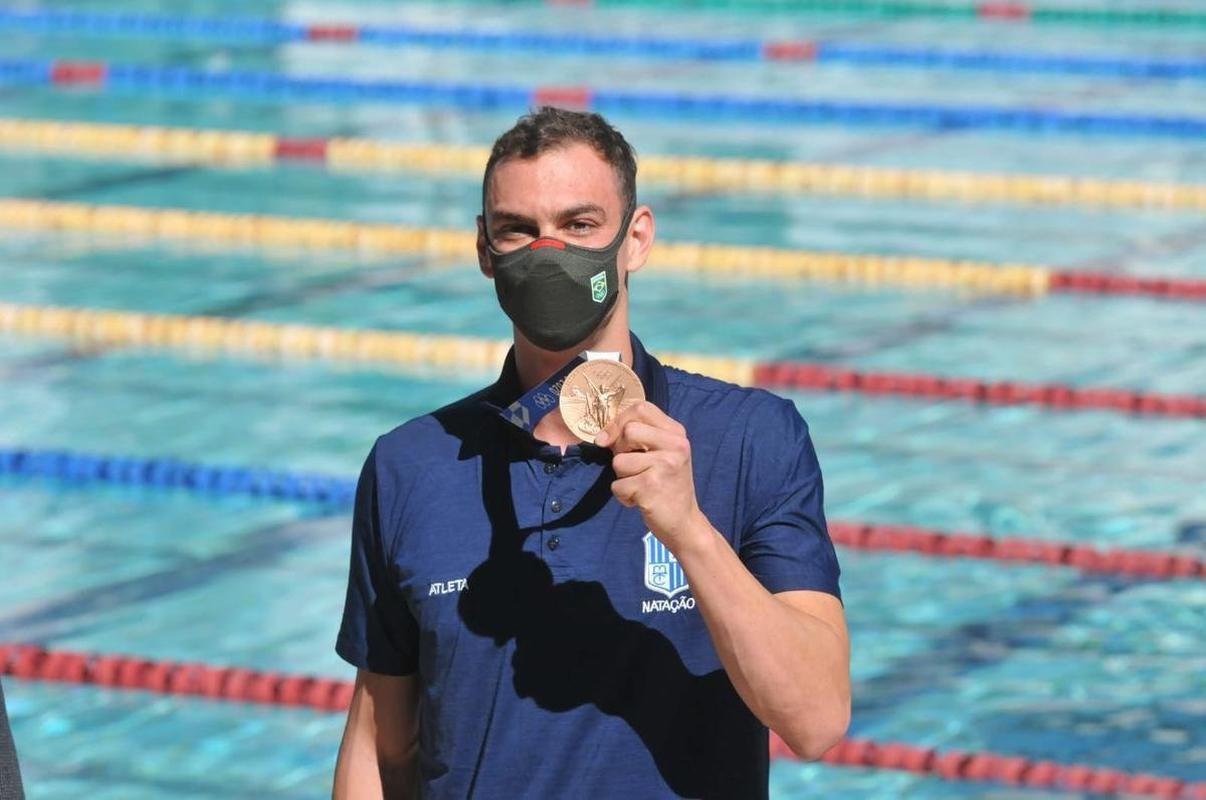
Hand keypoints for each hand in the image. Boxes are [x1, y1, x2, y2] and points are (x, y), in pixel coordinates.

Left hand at [594, 401, 705, 554]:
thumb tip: (602, 437)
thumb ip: (640, 437)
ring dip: (622, 477)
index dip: (619, 421)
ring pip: (619, 461)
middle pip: (628, 430)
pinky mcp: (652, 486)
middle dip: (619, 450)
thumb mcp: (662, 454)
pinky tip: (640, 500)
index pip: (641, 408)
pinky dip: (623, 496)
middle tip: (631, 467)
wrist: (684, 523)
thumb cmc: (667, 486)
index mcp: (677, 433)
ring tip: (640, 486)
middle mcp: (676, 445)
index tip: (609, 439)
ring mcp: (665, 465)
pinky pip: (618, 485)